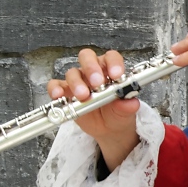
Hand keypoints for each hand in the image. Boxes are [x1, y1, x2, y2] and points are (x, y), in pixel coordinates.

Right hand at [47, 49, 139, 170]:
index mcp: (110, 70)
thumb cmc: (118, 112)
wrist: (108, 129)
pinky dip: (56, 89)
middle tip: (97, 83)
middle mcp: (93, 72)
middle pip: (88, 58)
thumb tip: (131, 103)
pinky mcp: (66, 92)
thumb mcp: (126, 111)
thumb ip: (128, 105)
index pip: (111, 58)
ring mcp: (78, 81)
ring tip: (83, 96)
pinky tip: (59, 95)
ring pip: (72, 72)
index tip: (117, 75)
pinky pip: (56, 85)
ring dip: (76, 83)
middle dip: (92, 68)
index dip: (114, 63)